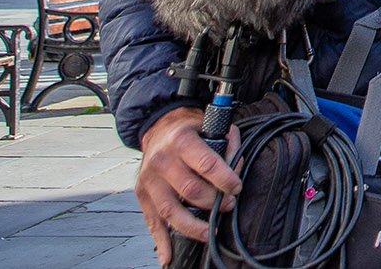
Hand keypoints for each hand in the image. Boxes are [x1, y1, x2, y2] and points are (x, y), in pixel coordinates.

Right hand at [136, 107, 241, 265]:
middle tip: (228, 205)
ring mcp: (149, 180)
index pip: (206, 164)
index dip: (225, 179)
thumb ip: (228, 142)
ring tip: (210, 232)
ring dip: (193, 226)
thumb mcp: (209, 126)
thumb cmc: (188, 131)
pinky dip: (160, 241)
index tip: (236, 188)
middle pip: (190, 190)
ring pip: (171, 211)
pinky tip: (168, 256)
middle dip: (214, 203)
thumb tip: (237, 163)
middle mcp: (162, 161)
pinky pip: (151, 222)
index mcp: (181, 141)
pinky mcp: (142, 196)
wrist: (158, 129)